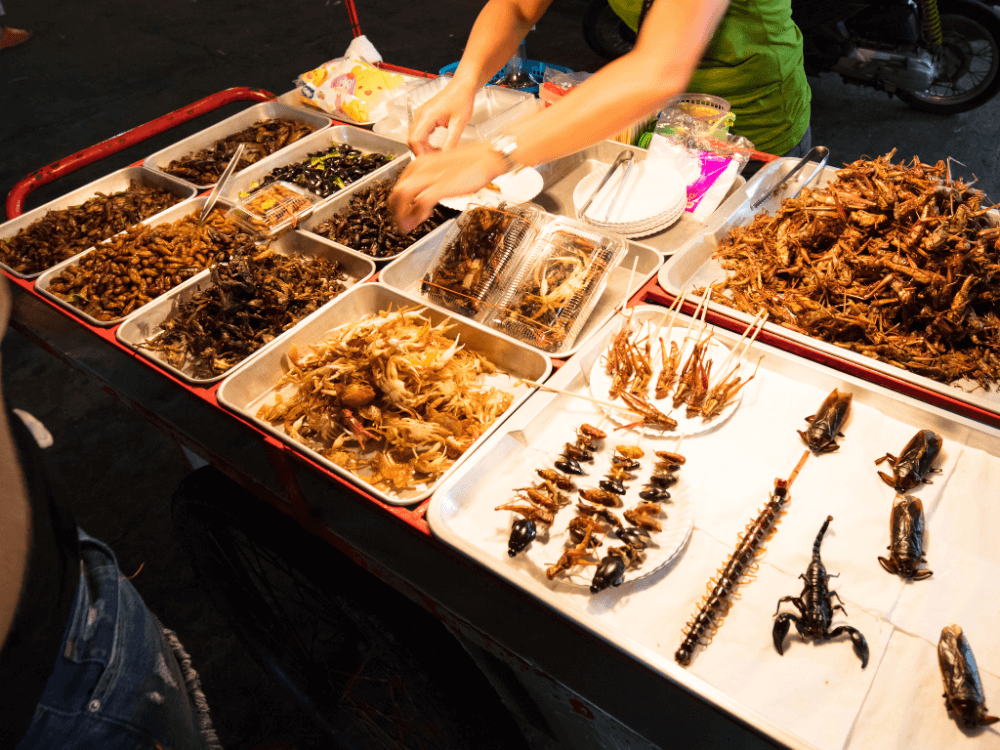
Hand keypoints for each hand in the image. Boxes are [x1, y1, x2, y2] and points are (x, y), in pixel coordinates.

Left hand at [389, 143, 506, 232]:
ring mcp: (429, 176)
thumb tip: (427, 195)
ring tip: (405, 226)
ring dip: (401, 215)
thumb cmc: (472, 163)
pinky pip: (420, 202)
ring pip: (403, 196)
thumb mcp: (444, 169)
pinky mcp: (440, 186)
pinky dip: (416, 215)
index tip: (401, 212)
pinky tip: (419, 221)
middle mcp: (421, 167)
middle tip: (399, 223)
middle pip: (397, 191)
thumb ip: (432, 180)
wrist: (487, 157)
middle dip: (395, 211)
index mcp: (421, 162)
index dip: (398, 201)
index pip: (400, 184)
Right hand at [408, 78, 475, 155]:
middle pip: (412, 140)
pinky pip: (420, 133)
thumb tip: (446, 157)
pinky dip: (425, 142)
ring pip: (415, 138)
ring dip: (424, 148)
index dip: (420, 153)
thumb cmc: (461, 98)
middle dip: (422, 152)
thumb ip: (451, 142)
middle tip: (435, 160)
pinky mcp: (424, 116)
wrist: (463, 86)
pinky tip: (436, 147)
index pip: (414, 139)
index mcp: (427, 115)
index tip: (429, 162)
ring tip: (438, 153)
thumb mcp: (458, 124)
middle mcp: (421, 115)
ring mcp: (421, 115)